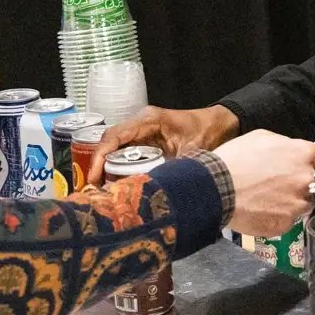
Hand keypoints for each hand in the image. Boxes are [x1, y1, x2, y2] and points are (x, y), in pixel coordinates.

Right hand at [84, 104, 239, 184]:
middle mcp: (140, 124)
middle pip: (110, 144)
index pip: (115, 136)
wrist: (220, 124)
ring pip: (116, 151)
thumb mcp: (193, 150)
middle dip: (100, 167)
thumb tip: (156, 188)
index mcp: (149, 120)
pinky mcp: (145, 142)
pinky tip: (120, 187)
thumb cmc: (207, 131)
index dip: (100, 156)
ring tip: (104, 194)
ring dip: (109, 171)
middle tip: (95, 192)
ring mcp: (141, 132)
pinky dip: (121, 171)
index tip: (93, 177)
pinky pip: (127, 155)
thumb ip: (175, 167)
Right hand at [212, 130, 314, 236]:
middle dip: (302, 185)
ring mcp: (297, 203)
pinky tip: (261, 211)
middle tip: (282, 187)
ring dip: (291, 203)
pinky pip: (287, 221)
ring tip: (268, 201)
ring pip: (303, 205)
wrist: (216, 188)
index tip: (309, 170)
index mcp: (303, 153)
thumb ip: (284, 144)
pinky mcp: (286, 223)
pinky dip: (277, 217)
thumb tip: (290, 152)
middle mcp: (306, 179)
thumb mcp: (261, 137)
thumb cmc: (235, 159)